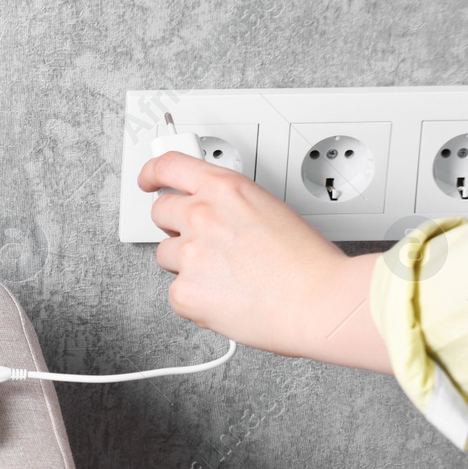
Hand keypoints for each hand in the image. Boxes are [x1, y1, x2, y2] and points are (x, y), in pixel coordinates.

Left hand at [136, 151, 392, 373]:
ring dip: (186, 263)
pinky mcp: (184, 292)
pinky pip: (175, 293)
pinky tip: (224, 298)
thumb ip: (233, 207)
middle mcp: (202, 216)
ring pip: (166, 254)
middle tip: (199, 239)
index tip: (149, 179)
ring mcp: (190, 254)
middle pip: (160, 212)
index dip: (153, 172)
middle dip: (175, 224)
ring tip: (223, 275)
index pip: (169, 167)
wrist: (318, 302)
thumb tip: (216, 214)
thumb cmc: (308, 263)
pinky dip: (195, 298)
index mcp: (225, 189)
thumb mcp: (270, 209)